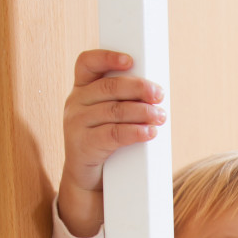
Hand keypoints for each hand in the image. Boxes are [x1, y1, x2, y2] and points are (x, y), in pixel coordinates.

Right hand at [57, 49, 165, 235]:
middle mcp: (75, 103)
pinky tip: (150, 132)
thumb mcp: (109, 118)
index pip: (87, 63)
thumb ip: (123, 102)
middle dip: (137, 88)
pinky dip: (135, 132)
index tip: (130, 60)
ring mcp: (76, 124)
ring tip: (161, 116)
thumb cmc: (105, 144)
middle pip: (108, 88)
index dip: (107, 57)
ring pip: (113, 111)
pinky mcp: (82, 146)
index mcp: (81, 89)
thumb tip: (156, 94)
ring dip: (141, 112)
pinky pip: (112, 135)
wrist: (88, 180)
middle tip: (159, 94)